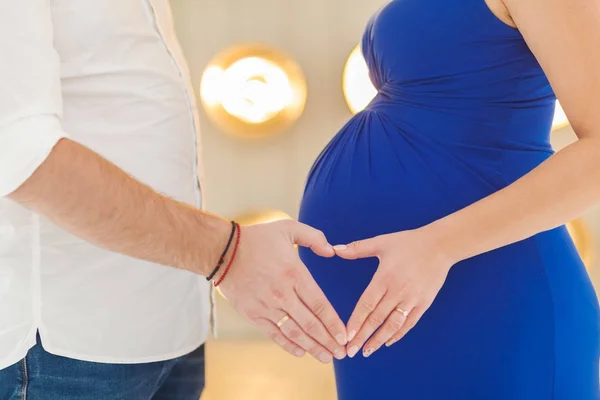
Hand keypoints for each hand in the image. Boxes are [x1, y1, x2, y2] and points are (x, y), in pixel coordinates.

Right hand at [218, 219, 346, 362]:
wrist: (222, 251)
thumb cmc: (257, 238)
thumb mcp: (288, 228)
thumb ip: (314, 237)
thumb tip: (332, 250)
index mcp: (294, 273)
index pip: (320, 304)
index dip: (334, 323)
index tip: (344, 335)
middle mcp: (282, 293)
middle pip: (311, 323)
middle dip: (328, 341)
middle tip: (341, 353)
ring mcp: (266, 306)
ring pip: (294, 333)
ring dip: (312, 347)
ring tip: (326, 357)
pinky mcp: (253, 314)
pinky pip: (274, 334)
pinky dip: (289, 345)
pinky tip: (302, 352)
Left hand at [334, 227, 452, 357]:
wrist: (440, 245)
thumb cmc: (409, 242)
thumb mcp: (381, 242)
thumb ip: (357, 248)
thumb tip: (335, 249)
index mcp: (385, 278)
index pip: (367, 304)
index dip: (356, 322)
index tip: (346, 336)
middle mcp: (398, 291)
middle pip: (377, 319)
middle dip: (363, 337)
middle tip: (350, 351)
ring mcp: (412, 299)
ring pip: (393, 325)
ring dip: (379, 340)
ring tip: (367, 351)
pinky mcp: (424, 303)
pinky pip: (410, 323)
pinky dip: (398, 334)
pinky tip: (388, 342)